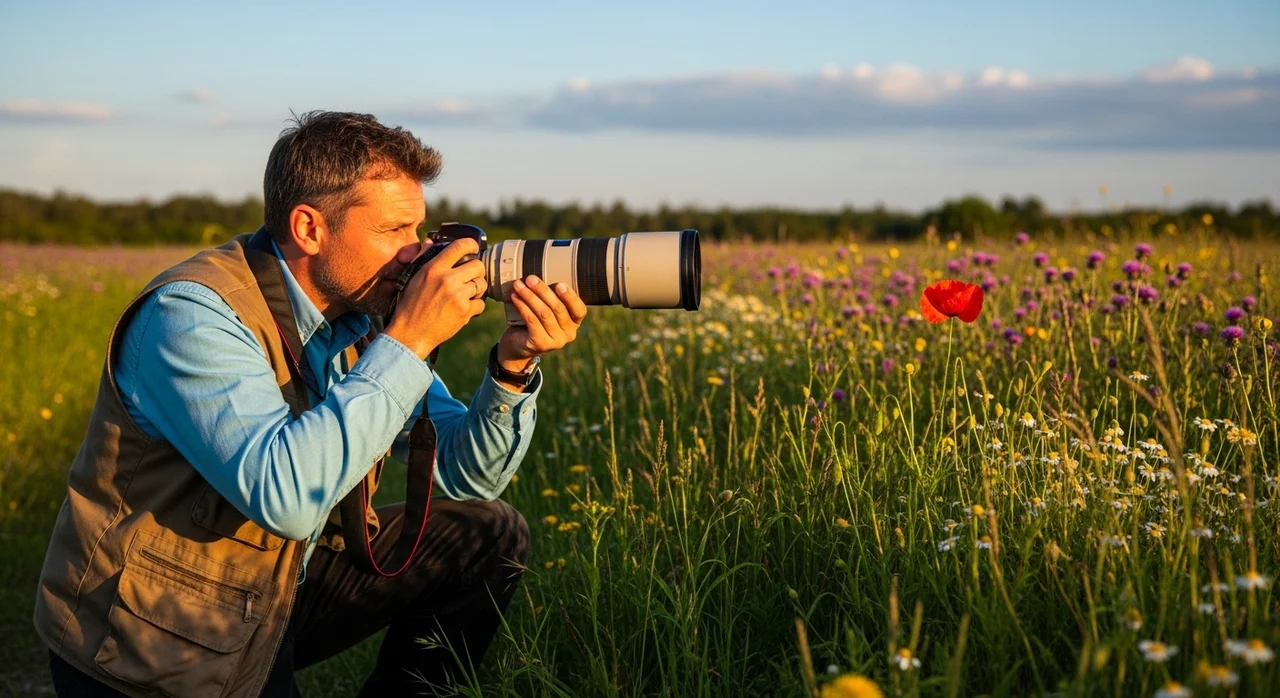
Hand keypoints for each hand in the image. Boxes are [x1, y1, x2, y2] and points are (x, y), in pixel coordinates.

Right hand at [383, 238, 487, 359]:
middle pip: (478, 265)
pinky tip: (464, 308)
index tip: (474, 248)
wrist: (410, 334)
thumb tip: (430, 242)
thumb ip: (423, 258)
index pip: (460, 246)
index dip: (471, 244)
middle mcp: (447, 279)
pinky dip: (475, 306)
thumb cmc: (409, 306)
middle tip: (470, 277)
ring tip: (466, 294)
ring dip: (477, 289)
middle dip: (477, 271)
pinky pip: (481, 303)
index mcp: (433, 268)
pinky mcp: (464, 312)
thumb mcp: (412, 278)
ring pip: (482, 284)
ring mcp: (458, 296)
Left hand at [498, 275, 587, 367]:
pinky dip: (523, 307)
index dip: (571, 297)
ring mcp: (556, 341)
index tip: (559, 284)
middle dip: (543, 291)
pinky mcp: (541, 344)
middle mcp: (569, 334)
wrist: (518, 345)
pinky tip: (515, 297)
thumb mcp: (547, 309)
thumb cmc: (534, 321)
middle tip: (530, 279)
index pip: (579, 310)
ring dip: (530, 296)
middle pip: (558, 308)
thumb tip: (539, 277)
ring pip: (544, 314)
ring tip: (518, 285)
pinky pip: (532, 321)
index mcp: (574, 323)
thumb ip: (550, 298)